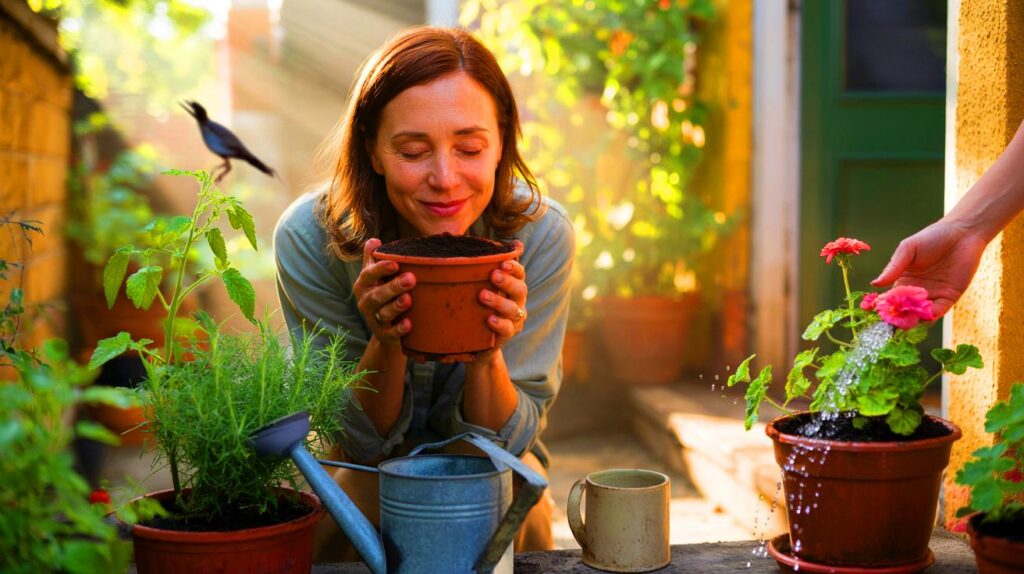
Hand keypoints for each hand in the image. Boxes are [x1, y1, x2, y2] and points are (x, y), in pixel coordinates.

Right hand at [353, 238, 415, 348]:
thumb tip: (374, 240)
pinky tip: (409, 324)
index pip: (369, 275)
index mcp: (363, 285)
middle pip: (377, 295)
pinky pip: (391, 333)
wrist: (384, 331)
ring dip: (396, 306)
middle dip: (393, 287)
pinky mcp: (385, 335)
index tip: (395, 263)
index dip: (381, 269)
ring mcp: (374, 319)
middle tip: (411, 278)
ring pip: (383, 313)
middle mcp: (366, 302)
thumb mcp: (374, 277)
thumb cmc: (381, 295)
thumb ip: (373, 260)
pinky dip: (399, 329)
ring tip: (409, 299)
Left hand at [476, 241, 527, 355]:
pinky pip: (507, 329)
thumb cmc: (478, 306)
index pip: (519, 273)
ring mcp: (515, 319)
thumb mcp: (478, 287)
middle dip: (507, 281)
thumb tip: (466, 244)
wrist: (478, 341)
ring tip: (482, 295)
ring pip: (513, 309)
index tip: (502, 262)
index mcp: (513, 286)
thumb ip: (477, 270)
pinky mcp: (507, 334)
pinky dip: (499, 324)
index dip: (514, 267)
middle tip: (494, 275)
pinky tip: (490, 319)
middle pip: (520, 289)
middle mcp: (517, 301)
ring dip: (499, 301)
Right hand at [871, 220, 989, 317]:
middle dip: (898, 318)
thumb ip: (893, 268)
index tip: (877, 313)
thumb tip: (874, 284)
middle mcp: (916, 291)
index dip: (884, 306)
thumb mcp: (907, 250)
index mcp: (903, 281)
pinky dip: (931, 316)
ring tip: (908, 320)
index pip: (890, 299)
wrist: (962, 234)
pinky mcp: (949, 297)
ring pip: (920, 315)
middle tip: (893, 322)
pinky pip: (938, 311)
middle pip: (904, 311)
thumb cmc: (932, 237)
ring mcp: (932, 295)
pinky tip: (925, 315)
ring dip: (914, 320)